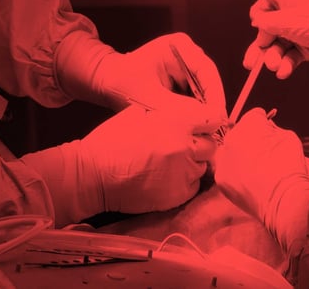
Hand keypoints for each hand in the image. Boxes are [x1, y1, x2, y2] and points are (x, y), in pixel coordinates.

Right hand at [80, 104, 216, 213]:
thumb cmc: (113, 139)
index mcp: (176, 122)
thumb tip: (185, 116)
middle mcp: (185, 146)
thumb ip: (167, 113)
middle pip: (211, 145)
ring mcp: (184, 172)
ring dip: (193, 164)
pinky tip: (167, 177)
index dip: (208, 123)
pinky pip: (193, 186)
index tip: (203, 127)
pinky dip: (185, 182)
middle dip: (200, 145)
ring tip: (171, 163)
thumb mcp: (140, 112)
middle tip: (183, 146)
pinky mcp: (179, 195)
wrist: (96, 173)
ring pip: (203, 167)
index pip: (212, 120)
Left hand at [92, 32, 226, 125]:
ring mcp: (185, 68)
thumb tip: (205, 119)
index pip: (206, 70)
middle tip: (216, 131)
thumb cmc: (122, 81)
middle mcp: (186, 54)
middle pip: (208, 82)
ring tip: (207, 134)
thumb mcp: (149, 95)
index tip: (218, 118)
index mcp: (179, 46)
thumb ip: (177, 107)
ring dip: (204, 113)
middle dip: (211, 107)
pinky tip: (196, 131)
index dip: (215, 95)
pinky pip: (194, 100)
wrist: (106, 82)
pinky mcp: (181, 82)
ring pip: (204, 93)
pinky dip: (195, 115)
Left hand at [214, 108, 308, 251]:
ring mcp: (224, 158)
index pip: (255, 115)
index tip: (269, 134)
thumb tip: (265, 127)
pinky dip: (235, 173)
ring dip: (240, 155)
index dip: (265, 124)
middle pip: (241, 131)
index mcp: (250, 124)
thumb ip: (273, 127)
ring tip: (256, 169)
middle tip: (264, 155)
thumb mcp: (288, 137)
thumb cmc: (290, 168)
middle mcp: (232, 137)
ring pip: (231, 150)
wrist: (285, 201)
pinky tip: (249, 180)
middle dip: (251, 139)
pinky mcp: (220, 177)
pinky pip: (227, 169)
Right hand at [245, 0, 308, 78]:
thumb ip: (266, 22)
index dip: (258, 16)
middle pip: (270, 29)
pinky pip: (292, 56)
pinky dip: (286, 64)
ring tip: (273, 66)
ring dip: (273, 58)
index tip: (254, 27)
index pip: (267, 3)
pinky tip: (283, 72)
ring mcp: (301, 31)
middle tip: (250, 64)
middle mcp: (293, 14)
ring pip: (280, 45)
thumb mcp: (285, 20)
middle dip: (261, 47)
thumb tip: (256, 23)